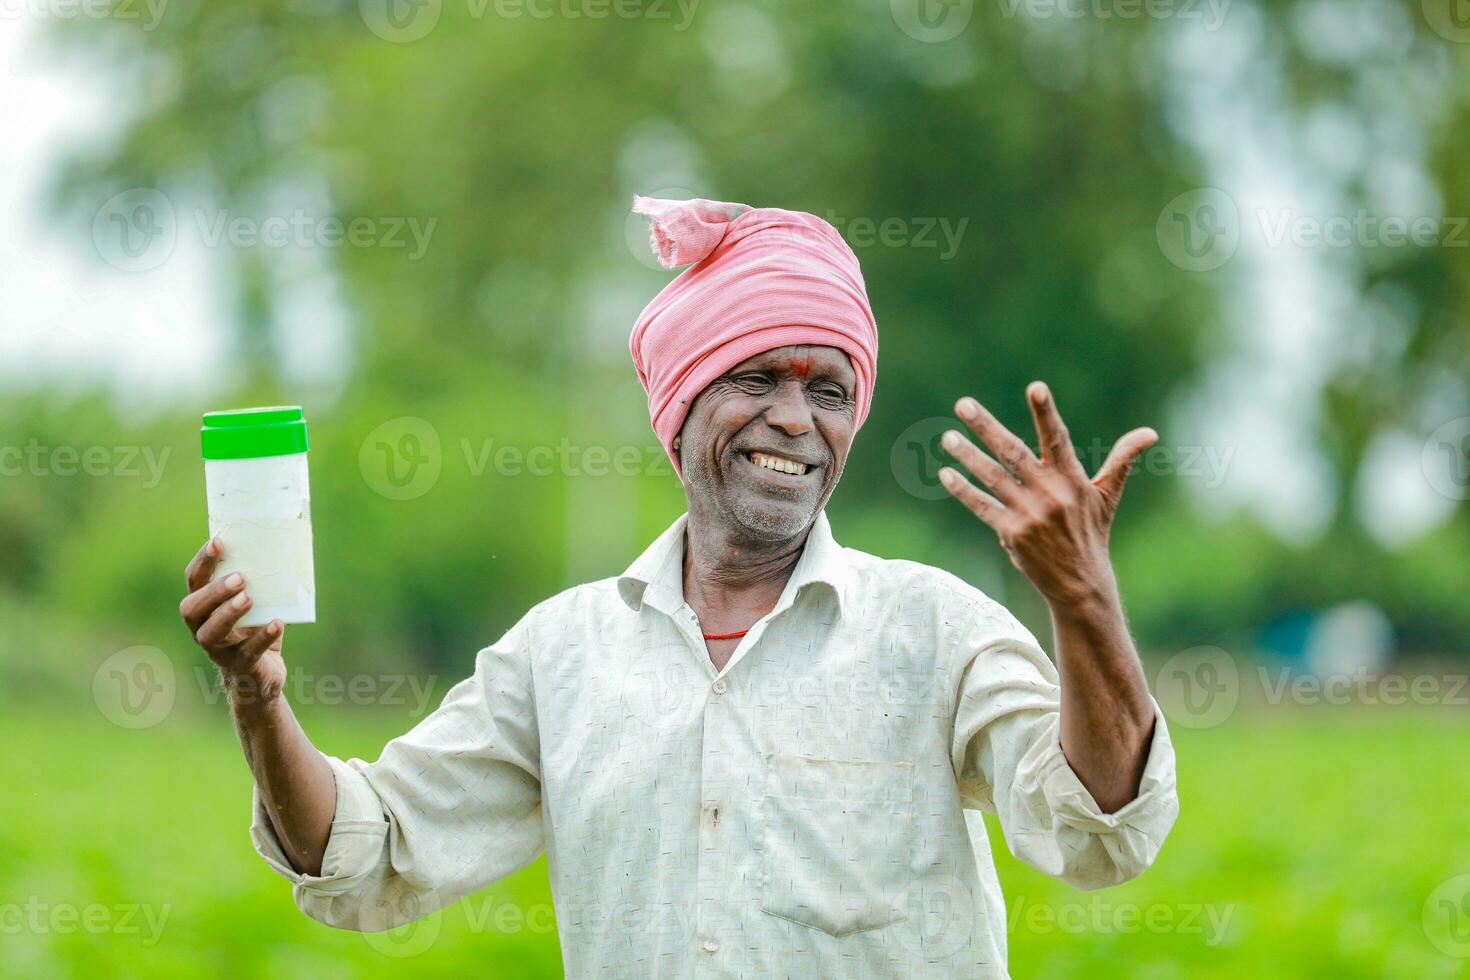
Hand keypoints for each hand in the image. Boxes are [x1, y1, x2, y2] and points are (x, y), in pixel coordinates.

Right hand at [179, 539, 286, 705]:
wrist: (263, 677)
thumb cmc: (256, 631)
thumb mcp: (257, 604)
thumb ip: (261, 583)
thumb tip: (285, 545)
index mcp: (204, 608)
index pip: (194, 581)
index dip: (202, 562)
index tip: (219, 541)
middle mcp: (203, 629)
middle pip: (192, 609)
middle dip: (213, 591)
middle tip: (239, 577)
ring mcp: (219, 651)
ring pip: (211, 634)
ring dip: (228, 613)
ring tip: (248, 597)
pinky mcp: (241, 666)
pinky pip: (248, 653)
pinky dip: (262, 637)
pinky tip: (277, 623)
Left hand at [938, 381, 1155, 610]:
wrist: (1081, 584)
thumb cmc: (1092, 532)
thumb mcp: (1107, 495)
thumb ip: (1122, 460)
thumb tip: (1150, 433)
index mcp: (1072, 478)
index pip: (1057, 438)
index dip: (1046, 413)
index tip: (1036, 388)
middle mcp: (1050, 493)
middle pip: (1013, 452)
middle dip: (986, 427)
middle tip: (963, 404)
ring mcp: (1029, 514)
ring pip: (992, 477)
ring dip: (968, 456)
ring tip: (947, 437)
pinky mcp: (1012, 534)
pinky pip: (983, 507)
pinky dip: (963, 490)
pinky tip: (946, 473)